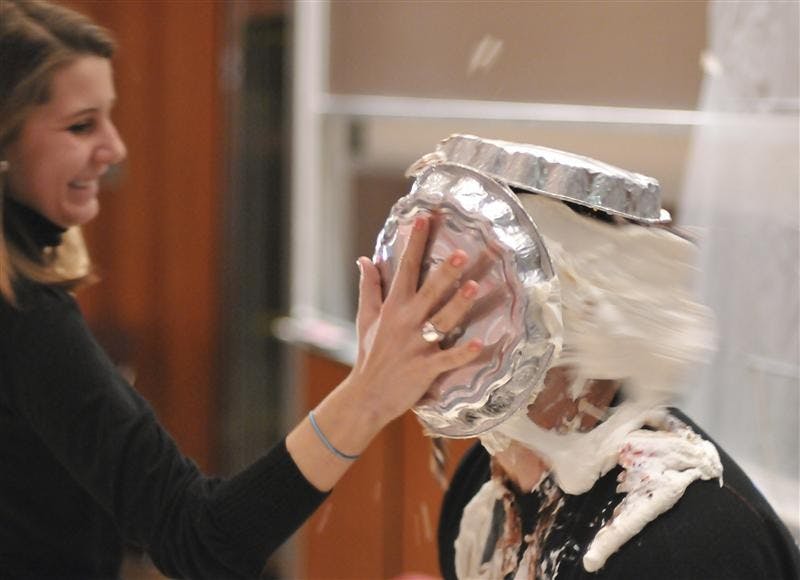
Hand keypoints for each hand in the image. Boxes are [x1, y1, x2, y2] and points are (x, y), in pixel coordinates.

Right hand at [287, 215, 483, 490]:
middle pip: (429, 291)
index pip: (405, 268)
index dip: (414, 243)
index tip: (423, 218)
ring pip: (441, 320)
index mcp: (393, 307)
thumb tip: (364, 258)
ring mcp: (417, 345)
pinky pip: (449, 359)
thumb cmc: (370, 355)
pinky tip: (481, 343)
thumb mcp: (366, 318)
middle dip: (445, 272)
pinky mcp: (426, 368)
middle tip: (461, 253)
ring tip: (473, 287)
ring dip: (458, 305)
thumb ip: (369, 287)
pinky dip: (464, 353)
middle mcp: (406, 322)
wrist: (367, 395)